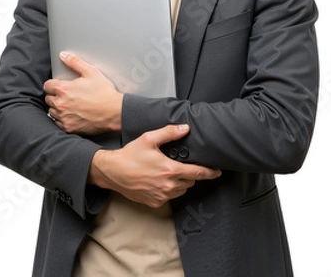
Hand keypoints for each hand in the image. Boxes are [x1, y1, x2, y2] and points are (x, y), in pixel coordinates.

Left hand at [44, 52, 122, 134]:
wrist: (114, 112)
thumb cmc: (104, 93)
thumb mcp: (91, 72)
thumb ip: (75, 62)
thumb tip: (63, 56)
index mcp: (64, 89)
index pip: (47, 86)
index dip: (52, 84)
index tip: (58, 85)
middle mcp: (60, 104)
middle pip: (48, 98)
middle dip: (54, 95)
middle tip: (66, 94)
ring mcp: (64, 117)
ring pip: (52, 111)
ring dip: (57, 107)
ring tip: (69, 104)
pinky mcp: (68, 127)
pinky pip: (58, 123)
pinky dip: (62, 119)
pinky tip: (72, 114)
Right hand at [88, 124, 221, 207]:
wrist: (113, 172)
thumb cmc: (130, 155)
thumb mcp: (149, 139)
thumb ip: (169, 133)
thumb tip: (185, 128)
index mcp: (169, 169)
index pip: (197, 173)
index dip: (210, 172)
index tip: (217, 172)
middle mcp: (168, 185)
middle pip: (191, 181)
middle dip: (191, 174)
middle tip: (184, 165)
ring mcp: (161, 196)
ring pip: (181, 190)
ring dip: (181, 182)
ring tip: (171, 171)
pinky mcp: (155, 202)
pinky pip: (170, 197)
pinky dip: (170, 189)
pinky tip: (161, 180)